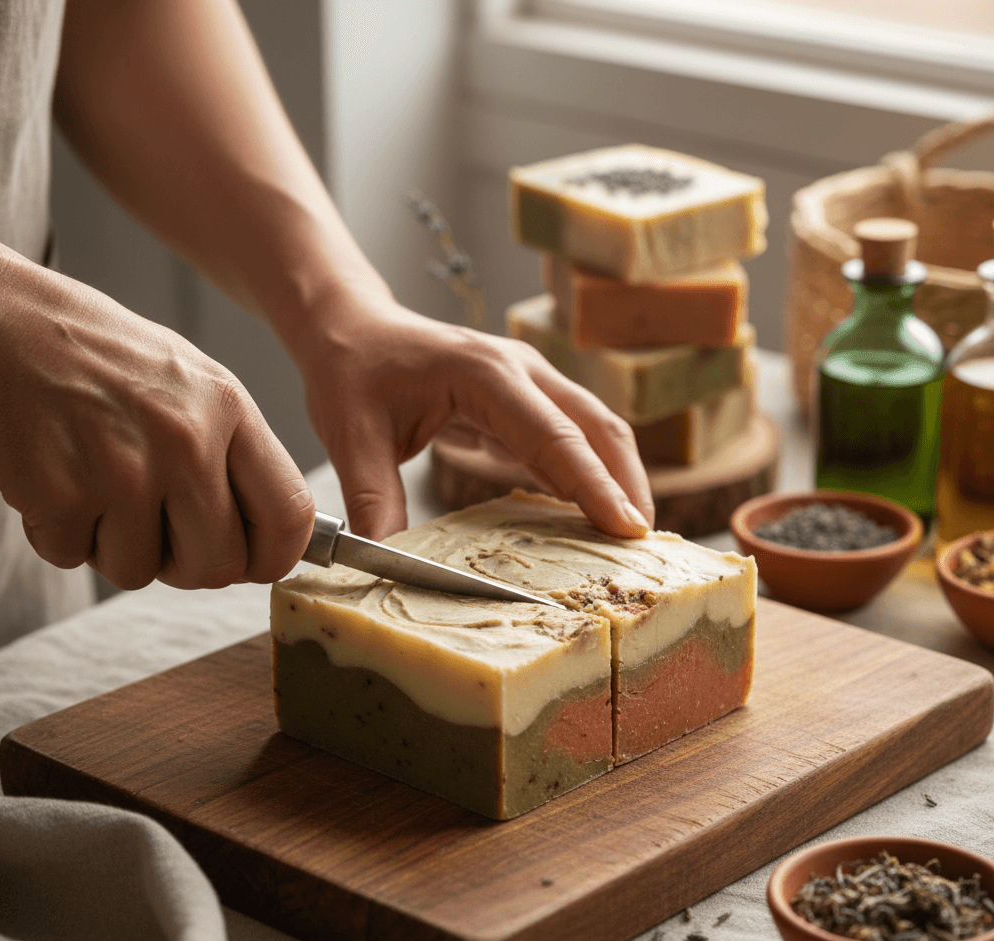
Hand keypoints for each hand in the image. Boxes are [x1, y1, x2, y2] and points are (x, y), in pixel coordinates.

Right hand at [0, 237, 314, 589]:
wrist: (0, 323)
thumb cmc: (100, 357)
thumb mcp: (193, 383)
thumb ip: (236, 455)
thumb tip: (275, 535)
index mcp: (228, 409)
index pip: (288, 514)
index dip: (274, 556)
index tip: (254, 562)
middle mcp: (185, 441)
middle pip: (218, 564)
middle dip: (187, 565)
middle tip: (160, 533)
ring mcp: (123, 470)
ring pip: (141, 572)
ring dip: (117, 547)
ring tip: (98, 488)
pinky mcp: (60, 493)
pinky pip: (76, 558)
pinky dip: (63, 535)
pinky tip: (57, 482)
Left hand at [295, 284, 654, 540]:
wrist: (353, 328)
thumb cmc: (353, 372)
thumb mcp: (351, 435)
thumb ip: (372, 497)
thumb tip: (384, 559)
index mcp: (484, 374)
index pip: (554, 434)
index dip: (593, 484)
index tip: (627, 529)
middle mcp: (520, 371)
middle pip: (598, 427)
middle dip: (626, 485)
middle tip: (643, 547)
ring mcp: (529, 382)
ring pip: (596, 430)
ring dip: (617, 479)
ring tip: (629, 539)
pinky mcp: (525, 401)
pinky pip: (572, 438)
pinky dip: (589, 475)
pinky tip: (591, 515)